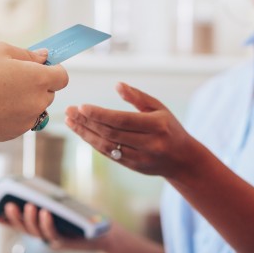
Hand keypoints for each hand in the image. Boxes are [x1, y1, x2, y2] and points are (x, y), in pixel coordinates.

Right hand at [0, 42, 68, 141]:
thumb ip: (28, 54)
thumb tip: (45, 58)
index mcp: (38, 79)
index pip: (62, 77)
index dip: (53, 70)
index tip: (39, 66)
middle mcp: (37, 103)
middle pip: (49, 93)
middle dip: (37, 85)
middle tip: (11, 77)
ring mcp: (26, 121)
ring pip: (35, 109)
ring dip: (25, 100)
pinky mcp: (13, 134)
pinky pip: (21, 121)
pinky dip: (12, 114)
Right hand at [0, 202, 105, 252]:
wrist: (104, 234)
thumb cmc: (83, 219)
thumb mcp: (64, 209)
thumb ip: (50, 203)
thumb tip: (37, 189)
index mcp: (41, 228)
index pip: (19, 225)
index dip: (5, 222)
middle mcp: (44, 236)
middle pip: (24, 229)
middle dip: (14, 218)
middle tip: (7, 205)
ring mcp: (53, 240)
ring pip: (36, 232)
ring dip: (30, 219)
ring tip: (28, 206)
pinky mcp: (65, 243)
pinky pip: (53, 233)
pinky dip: (47, 223)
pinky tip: (45, 212)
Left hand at [65, 82, 198, 178]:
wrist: (183, 160)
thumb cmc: (169, 128)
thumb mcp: (159, 108)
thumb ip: (138, 97)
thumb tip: (117, 85)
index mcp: (157, 125)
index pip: (122, 120)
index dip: (100, 114)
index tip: (82, 106)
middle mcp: (149, 143)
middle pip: (111, 133)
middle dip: (87, 122)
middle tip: (70, 111)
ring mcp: (140, 158)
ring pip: (107, 146)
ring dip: (85, 134)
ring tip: (70, 121)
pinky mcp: (133, 167)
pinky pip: (109, 154)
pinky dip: (94, 143)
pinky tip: (82, 132)